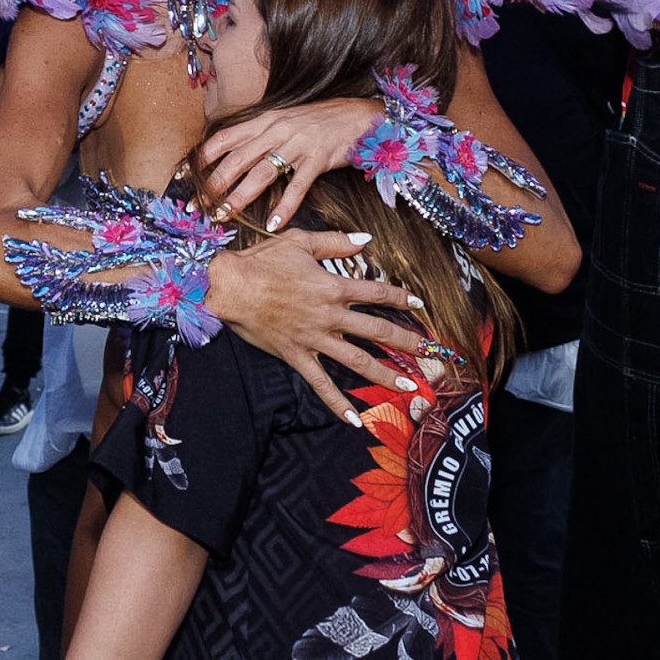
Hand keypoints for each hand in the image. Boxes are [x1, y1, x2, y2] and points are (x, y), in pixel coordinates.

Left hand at [202, 98, 380, 229]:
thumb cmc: (319, 120)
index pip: (224, 138)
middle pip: (236, 159)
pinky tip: (273, 224)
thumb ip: (260, 134)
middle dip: (214, 184)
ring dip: (239, 197)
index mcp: (264, 120)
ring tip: (225, 216)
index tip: (186, 177)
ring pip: (260, 173)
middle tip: (199, 206)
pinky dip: (284, 207)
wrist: (358, 115)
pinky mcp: (318, 159)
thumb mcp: (284, 120)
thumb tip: (235, 153)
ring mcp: (297, 144)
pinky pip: (297, 186)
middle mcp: (276, 130)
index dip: (203, 158)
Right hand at [207, 229, 423, 422]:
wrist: (230, 287)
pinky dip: (338, 404)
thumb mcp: (300, 241)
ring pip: (357, 361)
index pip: (377, 294)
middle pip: (376, 330)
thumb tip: (366, 239)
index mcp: (333, 286)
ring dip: (385, 375)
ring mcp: (315, 339)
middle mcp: (330, 316)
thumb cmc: (262, 261)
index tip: (419, 305)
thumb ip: (335, 241)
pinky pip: (321, 384)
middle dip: (406, 342)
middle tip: (429, 352)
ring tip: (408, 388)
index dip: (401, 298)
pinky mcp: (297, 356)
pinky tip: (355, 421)